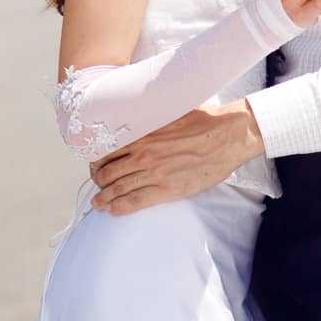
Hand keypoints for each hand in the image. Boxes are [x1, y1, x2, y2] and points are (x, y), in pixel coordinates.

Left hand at [89, 99, 262, 214]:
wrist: (225, 135)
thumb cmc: (200, 119)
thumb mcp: (168, 110)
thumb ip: (149, 117)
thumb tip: (137, 113)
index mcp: (142, 132)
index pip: (107, 148)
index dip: (97, 159)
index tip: (94, 164)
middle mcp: (143, 153)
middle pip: (108, 171)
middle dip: (97, 180)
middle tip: (95, 185)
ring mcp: (154, 172)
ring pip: (119, 188)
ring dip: (104, 198)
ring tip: (97, 203)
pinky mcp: (168, 189)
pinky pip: (137, 201)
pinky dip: (121, 207)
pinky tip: (113, 210)